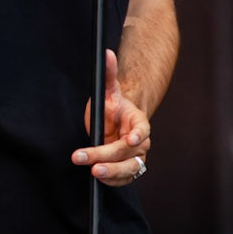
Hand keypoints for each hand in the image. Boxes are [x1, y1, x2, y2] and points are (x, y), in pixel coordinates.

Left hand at [73, 49, 150, 184]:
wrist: (115, 123)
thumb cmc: (112, 108)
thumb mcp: (108, 92)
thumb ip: (109, 75)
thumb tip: (106, 53)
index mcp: (138, 122)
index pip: (143, 129)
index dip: (138, 134)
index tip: (130, 138)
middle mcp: (140, 142)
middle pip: (129, 152)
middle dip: (108, 157)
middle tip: (89, 161)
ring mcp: (135, 157)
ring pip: (129, 169)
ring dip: (112, 173)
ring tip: (94, 172)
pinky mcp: (127, 170)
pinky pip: (123, 179)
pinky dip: (112, 180)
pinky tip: (97, 178)